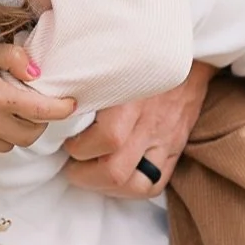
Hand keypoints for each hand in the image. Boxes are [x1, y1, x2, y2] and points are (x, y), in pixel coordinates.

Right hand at [0, 37, 75, 152]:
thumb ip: (14, 58)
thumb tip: (37, 73)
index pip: (43, 111)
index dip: (62, 109)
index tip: (71, 104)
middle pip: (31, 134)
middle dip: (40, 122)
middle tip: (36, 107)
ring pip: (12, 144)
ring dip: (18, 131)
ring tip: (9, 111)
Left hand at [63, 62, 217, 198]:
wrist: (190, 55)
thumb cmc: (141, 55)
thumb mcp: (113, 60)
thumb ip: (88, 81)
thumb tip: (55, 97)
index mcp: (133, 98)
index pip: (107, 139)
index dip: (79, 147)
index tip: (66, 140)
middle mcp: (151, 123)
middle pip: (116, 171)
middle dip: (85, 175)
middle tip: (72, 165)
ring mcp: (166, 140)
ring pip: (137, 186)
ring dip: (107, 188)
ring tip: (91, 175)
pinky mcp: (175, 149)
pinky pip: (156, 184)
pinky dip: (131, 189)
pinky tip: (115, 180)